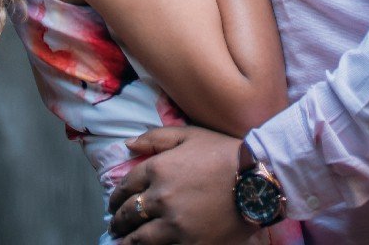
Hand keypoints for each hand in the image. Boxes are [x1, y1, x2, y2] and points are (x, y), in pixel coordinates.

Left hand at [108, 125, 251, 243]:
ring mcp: (175, 225)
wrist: (255, 181)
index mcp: (157, 169)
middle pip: (129, 214)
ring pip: (140, 239)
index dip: (116, 196)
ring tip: (122, 243)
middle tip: (115, 226)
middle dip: (118, 221)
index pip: (126, 186)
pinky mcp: (190, 244)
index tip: (114, 202)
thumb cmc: (222, 153)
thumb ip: (155, 138)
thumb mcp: (188, 135)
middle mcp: (161, 198)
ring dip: (127, 241)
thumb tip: (128, 145)